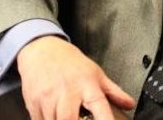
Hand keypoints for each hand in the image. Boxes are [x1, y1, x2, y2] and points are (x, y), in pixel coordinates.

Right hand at [16, 36, 135, 119]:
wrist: (42, 50)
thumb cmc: (70, 62)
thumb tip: (130, 104)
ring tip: (69, 116)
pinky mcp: (33, 105)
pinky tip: (55, 117)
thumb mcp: (96, 73)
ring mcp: (48, 99)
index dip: (105, 119)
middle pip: (69, 118)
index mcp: (87, 85)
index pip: (99, 105)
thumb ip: (113, 92)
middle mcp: (67, 92)